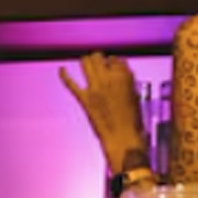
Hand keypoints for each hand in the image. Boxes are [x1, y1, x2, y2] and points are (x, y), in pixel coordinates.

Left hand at [55, 53, 141, 170]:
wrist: (124, 140)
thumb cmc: (133, 122)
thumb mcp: (135, 97)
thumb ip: (125, 83)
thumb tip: (117, 76)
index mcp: (125, 77)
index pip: (115, 59)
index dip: (112, 62)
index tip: (111, 65)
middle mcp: (109, 78)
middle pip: (98, 57)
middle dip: (98, 59)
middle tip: (98, 62)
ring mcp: (95, 88)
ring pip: (86, 63)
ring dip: (86, 62)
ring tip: (86, 63)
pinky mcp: (84, 99)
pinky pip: (71, 84)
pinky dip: (65, 76)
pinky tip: (62, 70)